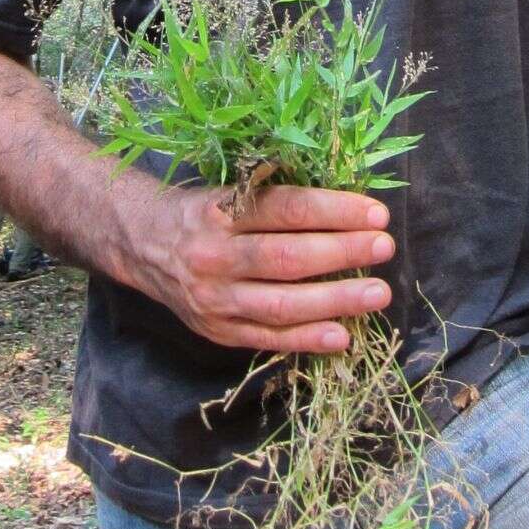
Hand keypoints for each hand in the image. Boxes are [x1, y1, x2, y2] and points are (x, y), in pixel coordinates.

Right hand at [125, 178, 394, 355]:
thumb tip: (349, 205)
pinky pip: (268, 337)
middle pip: (287, 257)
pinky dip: (308, 338)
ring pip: (281, 303)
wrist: (144, 245)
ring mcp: (214, 298)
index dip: (334, 210)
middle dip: (343, 252)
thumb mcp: (228, 189)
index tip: (376, 212)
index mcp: (220, 209)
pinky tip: (343, 335)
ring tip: (378, 292)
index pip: (285, 209)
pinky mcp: (217, 330)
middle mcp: (214, 254)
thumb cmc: (204, 211)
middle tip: (384, 247)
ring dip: (336, 300)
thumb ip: (275, 197)